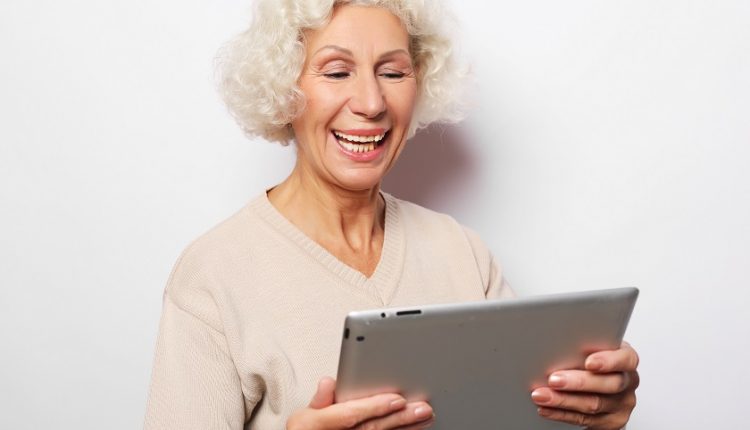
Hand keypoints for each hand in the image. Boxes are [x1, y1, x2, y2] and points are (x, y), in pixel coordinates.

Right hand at [287, 377, 434, 429]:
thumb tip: (329, 382)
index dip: (376, 407)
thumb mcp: (304, 416)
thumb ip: (320, 399)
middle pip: (373, 428)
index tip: (397, 399)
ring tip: (426, 418)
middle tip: (422, 408)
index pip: (351, 415)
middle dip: (400, 418)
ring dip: (405, 428)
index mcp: (321, 424)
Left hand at [530, 342, 639, 429]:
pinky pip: (584, 420)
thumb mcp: (594, 348)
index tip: (589, 362)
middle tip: (553, 379)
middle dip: (578, 382)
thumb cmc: (595, 360)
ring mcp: (621, 404)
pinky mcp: (610, 422)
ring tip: (541, 395)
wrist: (603, 388)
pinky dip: (561, 413)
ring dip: (562, 400)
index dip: (609, 361)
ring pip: (593, 404)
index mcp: (626, 360)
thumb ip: (583, 348)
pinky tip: (546, 408)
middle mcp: (628, 382)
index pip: (626, 359)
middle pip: (608, 384)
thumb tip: (553, 344)